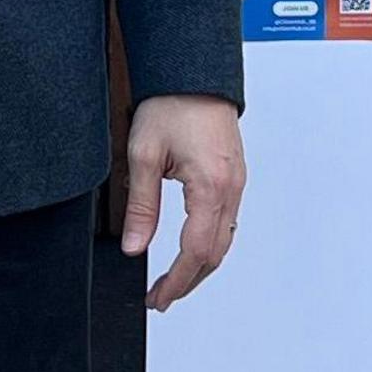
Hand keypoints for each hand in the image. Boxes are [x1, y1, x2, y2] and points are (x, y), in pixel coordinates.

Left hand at [121, 93, 244, 311]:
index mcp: (211, 186)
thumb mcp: (144, 156)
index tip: (158, 297)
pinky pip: (227, 221)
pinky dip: (209, 244)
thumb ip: (140, 207)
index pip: (196, 251)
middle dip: (189, 281)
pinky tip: (192, 248)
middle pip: (215, 253)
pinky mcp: (234, 176)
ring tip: (173, 280)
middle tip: (162, 297)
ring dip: (200, 265)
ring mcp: (236, 182)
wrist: (195, 74)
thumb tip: (135, 246)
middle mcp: (231, 188)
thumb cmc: (173, 104)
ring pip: (224, 240)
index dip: (176, 281)